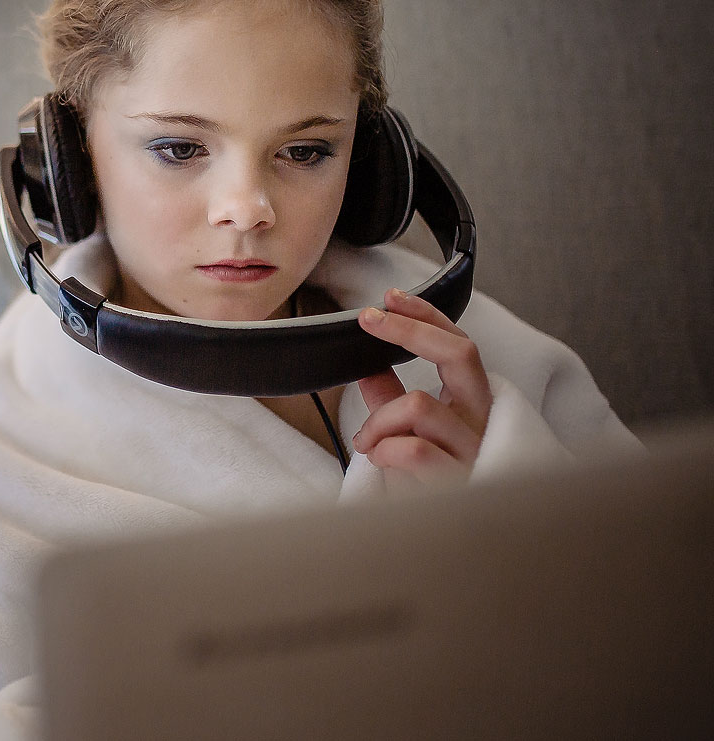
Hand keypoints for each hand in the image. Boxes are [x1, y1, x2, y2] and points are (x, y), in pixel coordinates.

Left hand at [352, 288, 492, 488]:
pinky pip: (412, 449)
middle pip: (461, 353)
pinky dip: (384, 450)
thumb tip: (366, 366)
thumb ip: (391, 401)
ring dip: (379, 419)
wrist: (448, 552)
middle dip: (410, 329)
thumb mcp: (407, 437)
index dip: (426, 318)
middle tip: (370, 319)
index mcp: (474, 408)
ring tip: (368, 442)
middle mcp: (484, 424)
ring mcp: (476, 453)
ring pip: (420, 405)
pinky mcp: (460, 484)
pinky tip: (380, 461)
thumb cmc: (427, 489)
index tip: (388, 299)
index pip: (460, 346)